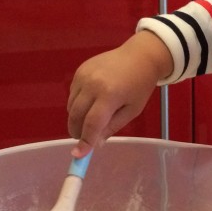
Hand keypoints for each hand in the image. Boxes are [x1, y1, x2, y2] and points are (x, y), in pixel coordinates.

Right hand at [67, 31, 172, 154]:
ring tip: (91, 119)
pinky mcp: (79, 70)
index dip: (84, 141)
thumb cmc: (140, 85)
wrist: (140, 56)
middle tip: (83, 139)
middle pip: (76, 115)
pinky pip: (72, 94)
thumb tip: (95, 144)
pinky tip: (91, 103)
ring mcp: (83, 75)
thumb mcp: (132, 110)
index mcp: (109, 95)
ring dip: (76, 118)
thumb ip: (112, 127)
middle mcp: (92, 84)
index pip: (91, 124)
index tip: (79, 155)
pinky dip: (77, 104)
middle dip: (77, 131)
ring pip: (71, 106)